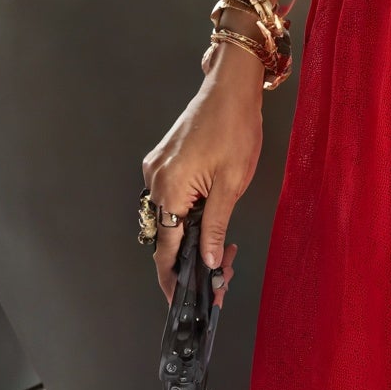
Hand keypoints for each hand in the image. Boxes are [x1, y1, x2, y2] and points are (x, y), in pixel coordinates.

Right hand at [141, 44, 263, 301]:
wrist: (231, 88)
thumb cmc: (235, 128)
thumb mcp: (231, 185)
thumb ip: (215, 226)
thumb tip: (206, 260)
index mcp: (169, 188)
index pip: (166, 248)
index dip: (175, 279)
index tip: (184, 300)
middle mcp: (155, 180)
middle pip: (166, 236)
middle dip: (191, 260)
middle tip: (223, 271)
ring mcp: (157, 170)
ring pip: (169, 219)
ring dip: (192, 238)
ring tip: (223, 248)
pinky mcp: (164, 162)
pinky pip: (171, 199)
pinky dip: (188, 216)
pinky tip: (210, 222)